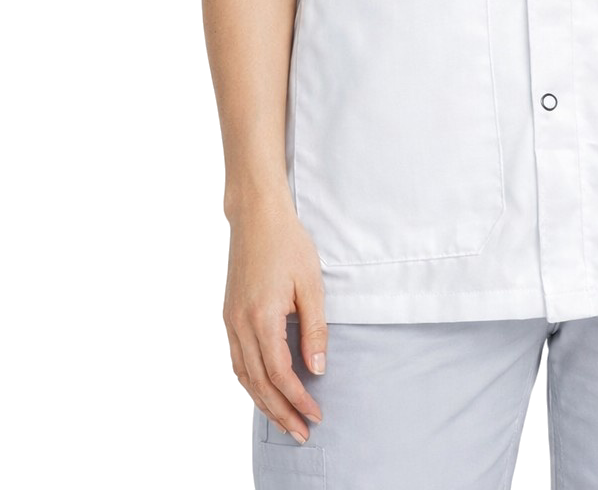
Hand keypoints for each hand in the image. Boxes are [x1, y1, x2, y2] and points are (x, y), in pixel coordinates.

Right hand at [223, 188, 326, 440]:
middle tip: (302, 432)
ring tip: (285, 420)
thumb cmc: (287, 243)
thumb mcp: (311, 283)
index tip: (317, 413)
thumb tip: (318, 368)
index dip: (298, 399)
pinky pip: (236, 360)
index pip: (280, 374)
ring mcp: (230, 321)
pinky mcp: (228, 315)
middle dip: (281, 412)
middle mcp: (240, 324)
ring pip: (243, 376)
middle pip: (258, 383)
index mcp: (262, 317)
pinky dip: (250, 382)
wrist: (256, 216)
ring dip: (263, 402)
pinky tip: (264, 390)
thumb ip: (315, 329)